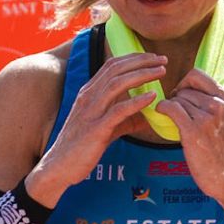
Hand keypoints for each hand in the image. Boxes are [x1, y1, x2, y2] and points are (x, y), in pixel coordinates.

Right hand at [27, 52, 164, 206]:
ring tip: (161, 72)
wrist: (60, 165)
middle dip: (142, 61)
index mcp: (88, 93)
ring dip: (142, 75)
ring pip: (117, 84)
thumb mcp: (105, 127)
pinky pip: (118, 110)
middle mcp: (88, 97)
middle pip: (116, 69)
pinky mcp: (96, 129)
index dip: (134, 58)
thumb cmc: (81, 146)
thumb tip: (148, 116)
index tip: (154, 58)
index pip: (111, 66)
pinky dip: (136, 101)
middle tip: (164, 60)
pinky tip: (152, 96)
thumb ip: (125, 119)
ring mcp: (90, 112)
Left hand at [162, 68, 223, 215]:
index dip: (183, 83)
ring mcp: (208, 116)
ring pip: (175, 99)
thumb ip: (209, 100)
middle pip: (183, 88)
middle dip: (176, 99)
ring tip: (178, 122)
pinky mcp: (194, 130)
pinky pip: (170, 108)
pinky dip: (162, 109)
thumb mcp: (222, 117)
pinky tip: (163, 116)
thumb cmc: (220, 147)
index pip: (196, 74)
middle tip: (177, 113)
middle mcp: (219, 104)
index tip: (181, 96)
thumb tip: (183, 87)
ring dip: (171, 109)